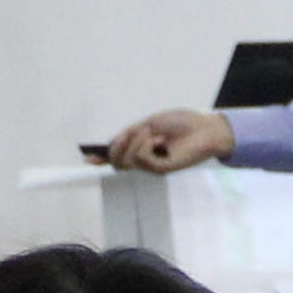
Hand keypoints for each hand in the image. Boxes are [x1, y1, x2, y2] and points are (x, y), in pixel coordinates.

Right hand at [106, 110, 233, 173]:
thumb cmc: (183, 123)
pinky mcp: (161, 169)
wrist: (206, 128)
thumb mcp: (151, 123)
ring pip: (126, 161)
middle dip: (116, 146)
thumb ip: (131, 134)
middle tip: (131, 132)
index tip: (87, 158)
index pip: (116, 156)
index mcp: (141, 147)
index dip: (100, 158)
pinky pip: (141, 160)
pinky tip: (160, 140)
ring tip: (153, 133)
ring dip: (135, 142)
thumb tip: (110, 144)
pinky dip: (145, 146)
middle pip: (116, 162)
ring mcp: (152, 166)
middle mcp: (144, 159)